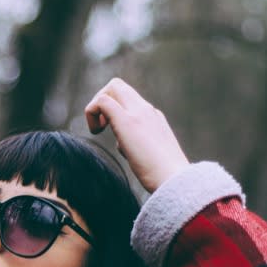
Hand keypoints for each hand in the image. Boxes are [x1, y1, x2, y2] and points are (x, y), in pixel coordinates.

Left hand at [84, 78, 188, 192]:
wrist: (175, 180)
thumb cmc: (163, 176)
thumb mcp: (151, 154)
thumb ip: (138, 143)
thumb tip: (123, 144)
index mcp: (154, 117)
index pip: (129, 98)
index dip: (113, 108)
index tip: (109, 128)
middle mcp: (147, 110)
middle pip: (119, 86)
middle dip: (102, 100)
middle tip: (101, 125)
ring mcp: (138, 113)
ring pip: (113, 86)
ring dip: (97, 106)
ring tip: (97, 130)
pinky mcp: (127, 122)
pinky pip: (102, 101)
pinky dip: (92, 112)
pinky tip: (96, 132)